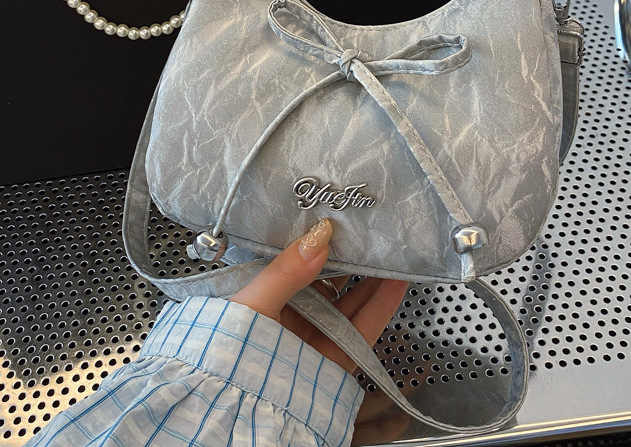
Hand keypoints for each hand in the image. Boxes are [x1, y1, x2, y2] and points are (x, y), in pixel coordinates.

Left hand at [230, 218, 407, 372]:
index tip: (337, 221)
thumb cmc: (233, 352)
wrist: (239, 408)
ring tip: (390, 252)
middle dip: (351, 256)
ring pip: (352, 299)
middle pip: (330, 278)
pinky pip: (365, 325)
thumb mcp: (254, 302)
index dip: (318, 242)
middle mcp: (295, 312)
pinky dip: (383, 303)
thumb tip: (317, 238)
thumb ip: (286, 270)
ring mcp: (318, 333)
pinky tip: (396, 282)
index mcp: (269, 294)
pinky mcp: (338, 355)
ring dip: (373, 276)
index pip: (298, 260)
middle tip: (368, 233)